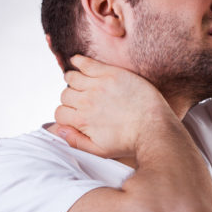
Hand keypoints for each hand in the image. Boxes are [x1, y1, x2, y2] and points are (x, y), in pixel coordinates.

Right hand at [54, 55, 175, 158]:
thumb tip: (57, 130)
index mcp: (82, 121)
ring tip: (82, 84)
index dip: (67, 114)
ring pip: (72, 77)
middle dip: (71, 98)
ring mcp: (98, 85)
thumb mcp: (99, 151)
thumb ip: (76, 141)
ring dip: (73, 80)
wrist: (154, 128)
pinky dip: (78, 61)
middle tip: (83, 100)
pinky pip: (86, 63)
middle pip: (65, 94)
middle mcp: (87, 101)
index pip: (59, 113)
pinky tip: (78, 61)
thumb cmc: (129, 141)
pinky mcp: (111, 74)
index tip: (76, 113)